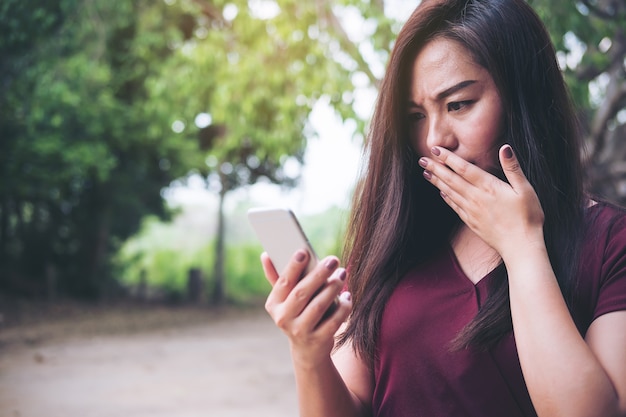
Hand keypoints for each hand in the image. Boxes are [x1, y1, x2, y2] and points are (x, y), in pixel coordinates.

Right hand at [262, 250, 351, 364]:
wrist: (308, 350)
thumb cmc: (297, 314)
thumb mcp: (285, 300)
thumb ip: (278, 277)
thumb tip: (265, 254)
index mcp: (273, 304)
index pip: (283, 282)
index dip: (293, 266)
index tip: (304, 251)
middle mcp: (283, 319)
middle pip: (302, 293)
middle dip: (319, 274)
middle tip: (333, 260)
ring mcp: (300, 331)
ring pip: (319, 306)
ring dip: (332, 288)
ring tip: (342, 274)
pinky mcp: (318, 340)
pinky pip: (334, 321)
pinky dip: (343, 307)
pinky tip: (348, 296)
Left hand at [418, 144, 544, 257]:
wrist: (520, 247)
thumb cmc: (528, 218)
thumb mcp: (526, 190)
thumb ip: (513, 168)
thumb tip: (505, 147)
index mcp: (488, 187)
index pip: (464, 168)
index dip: (448, 158)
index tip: (435, 149)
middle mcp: (476, 198)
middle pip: (451, 180)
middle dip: (435, 168)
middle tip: (421, 160)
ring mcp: (472, 211)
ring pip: (450, 193)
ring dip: (437, 182)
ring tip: (426, 173)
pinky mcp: (471, 222)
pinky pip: (455, 207)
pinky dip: (446, 198)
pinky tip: (441, 193)